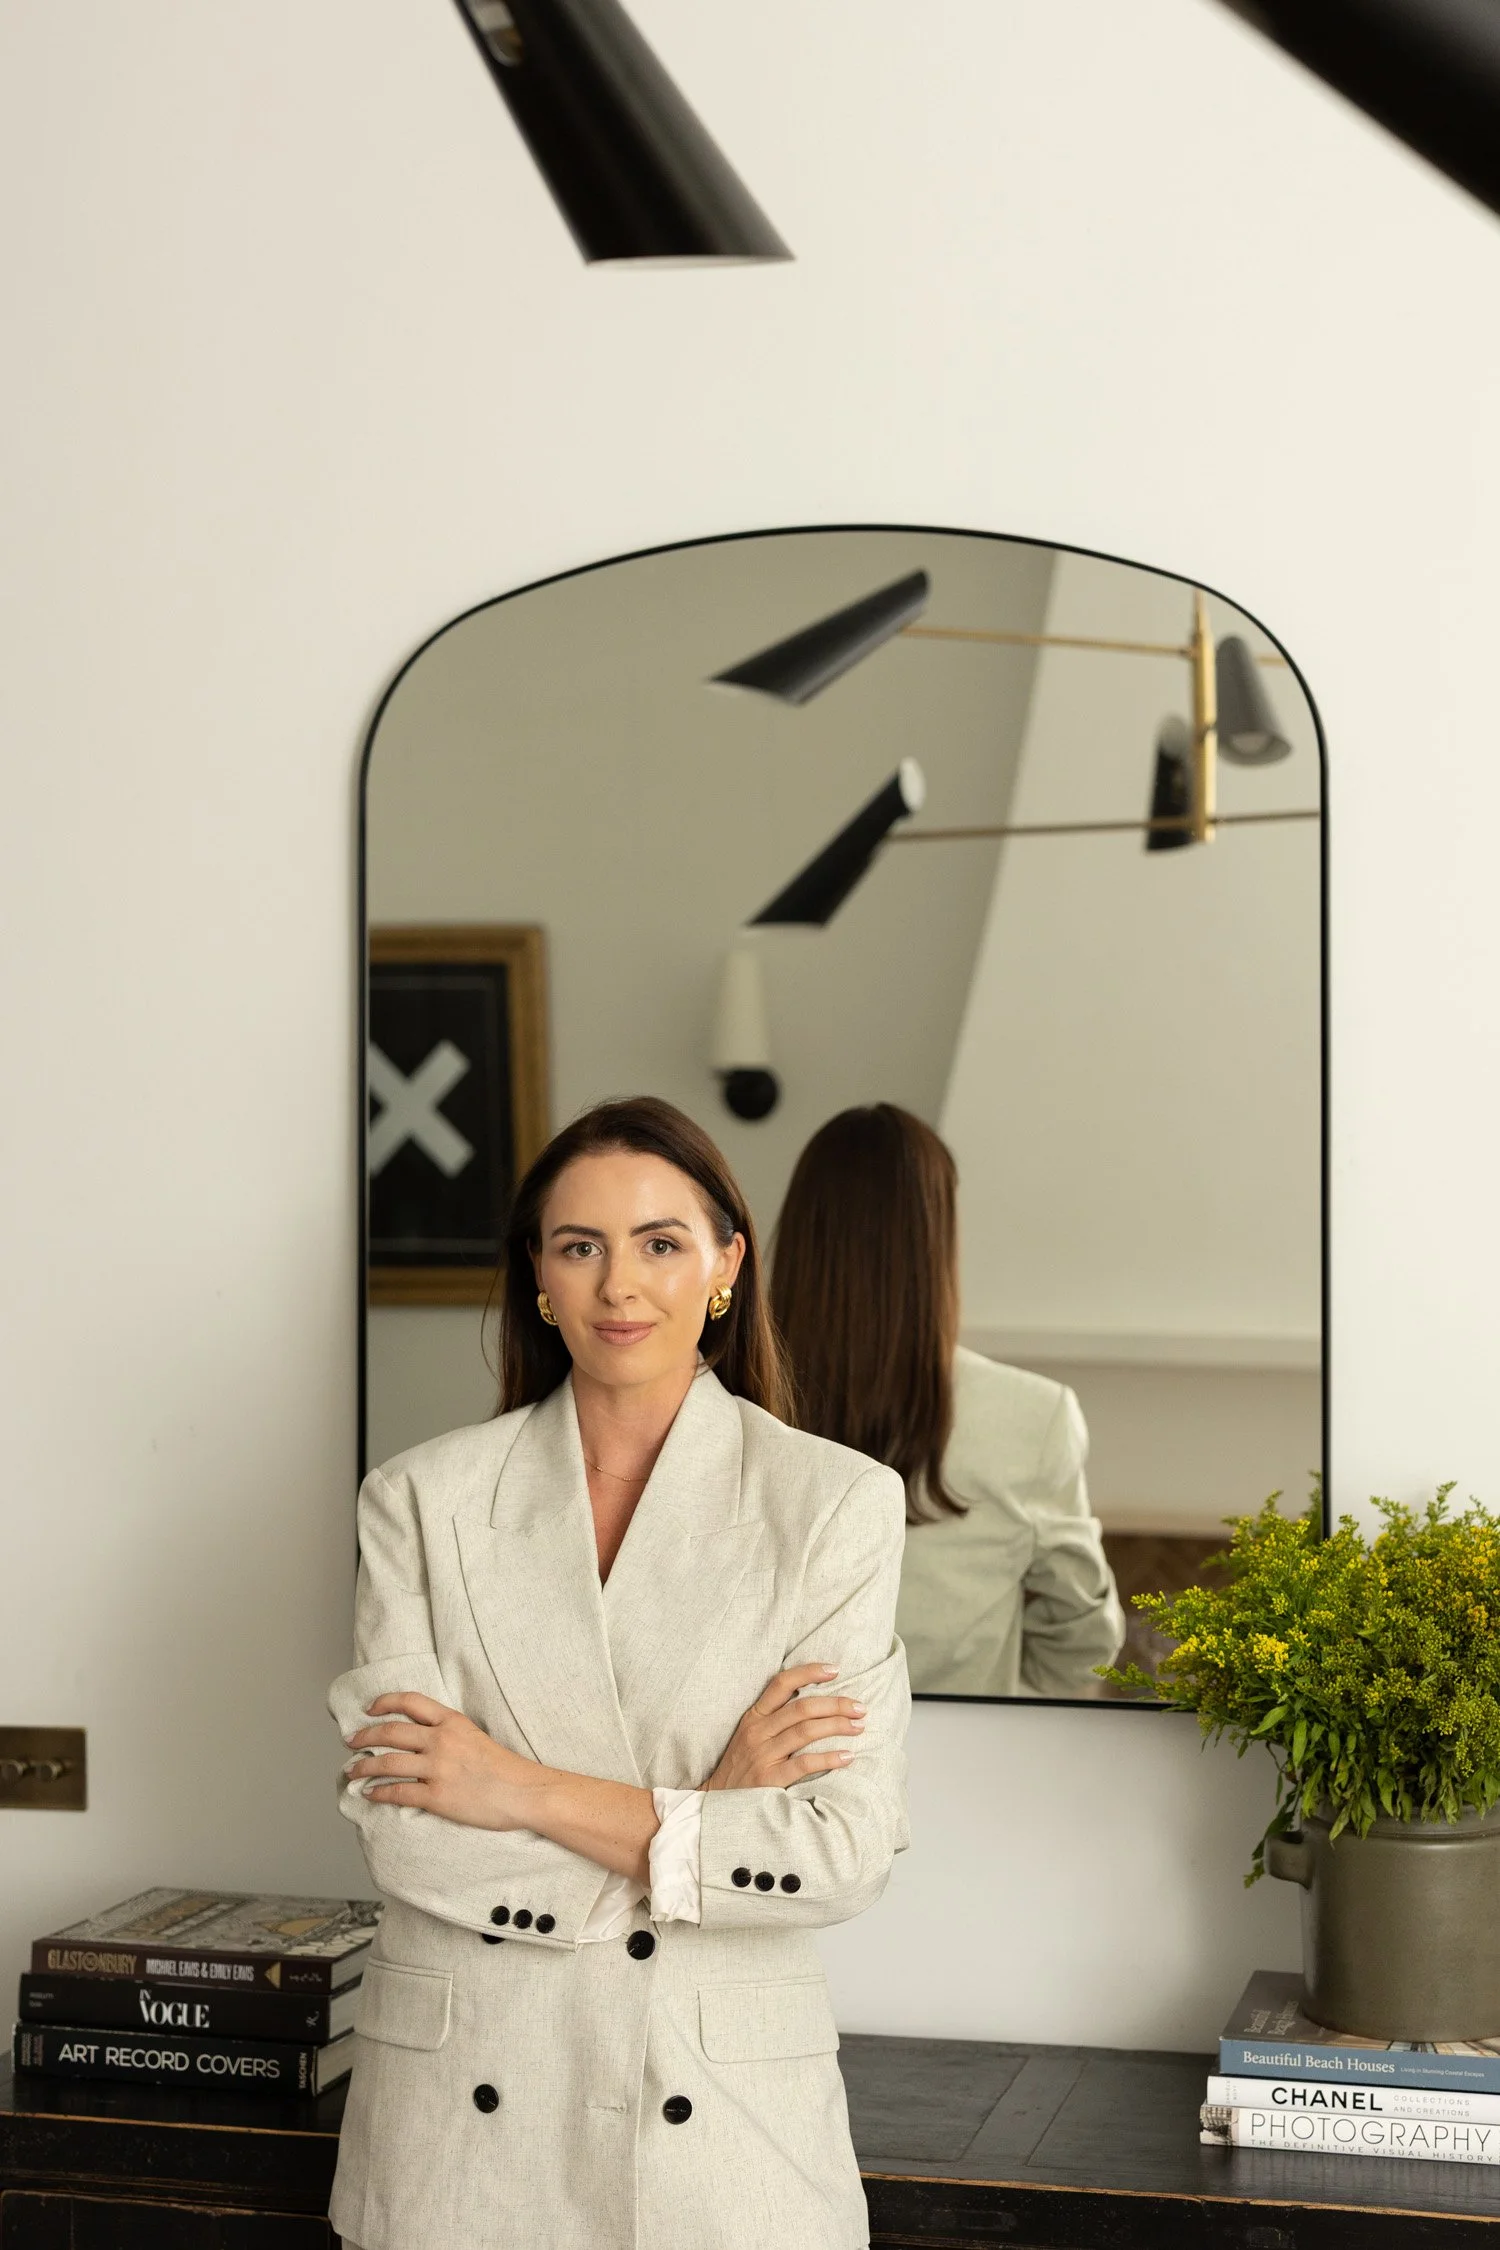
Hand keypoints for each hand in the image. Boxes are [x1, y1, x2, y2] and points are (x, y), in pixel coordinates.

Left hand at [345, 1691, 549, 1831]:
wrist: (525, 1792)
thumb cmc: (505, 1768)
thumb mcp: (476, 1735)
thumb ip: (449, 1732)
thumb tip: (421, 1739)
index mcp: (452, 1721)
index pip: (410, 1702)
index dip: (385, 1702)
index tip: (369, 1709)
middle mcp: (441, 1740)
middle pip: (391, 1732)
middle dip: (364, 1737)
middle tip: (350, 1743)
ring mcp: (438, 1769)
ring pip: (388, 1763)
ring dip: (363, 1768)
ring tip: (351, 1772)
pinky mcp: (437, 1796)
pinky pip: (398, 1792)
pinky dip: (378, 1792)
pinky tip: (369, 1794)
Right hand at [703, 1664, 864, 1791]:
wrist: (716, 1801)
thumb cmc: (741, 1766)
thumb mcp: (749, 1734)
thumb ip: (774, 1718)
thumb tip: (814, 1702)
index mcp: (754, 1717)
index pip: (781, 1683)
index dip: (809, 1672)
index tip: (834, 1670)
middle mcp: (758, 1732)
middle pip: (802, 1707)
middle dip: (836, 1704)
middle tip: (860, 1707)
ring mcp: (763, 1755)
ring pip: (806, 1732)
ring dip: (837, 1726)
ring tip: (859, 1727)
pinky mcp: (769, 1779)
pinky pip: (804, 1764)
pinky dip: (829, 1759)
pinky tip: (847, 1757)